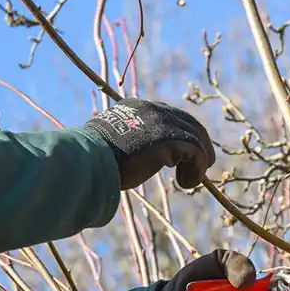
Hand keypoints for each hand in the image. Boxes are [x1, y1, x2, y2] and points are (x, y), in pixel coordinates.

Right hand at [84, 99, 215, 189]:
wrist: (88, 159)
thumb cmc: (93, 159)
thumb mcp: (114, 146)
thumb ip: (129, 144)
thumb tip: (132, 161)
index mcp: (137, 108)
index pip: (170, 116)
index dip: (182, 135)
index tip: (183, 155)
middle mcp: (153, 109)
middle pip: (189, 124)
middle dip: (199, 145)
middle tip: (200, 166)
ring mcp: (164, 122)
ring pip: (196, 139)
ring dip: (198, 163)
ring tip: (190, 180)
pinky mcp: (172, 139)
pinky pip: (198, 153)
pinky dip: (197, 170)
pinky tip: (186, 183)